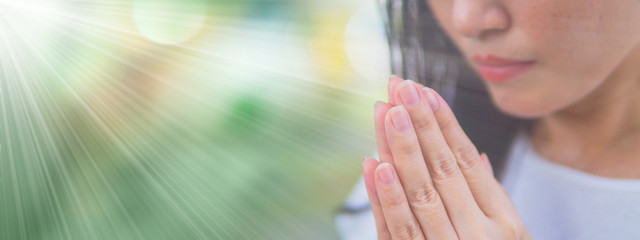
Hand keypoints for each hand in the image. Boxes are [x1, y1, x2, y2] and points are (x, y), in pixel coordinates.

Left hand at [361, 76, 530, 238]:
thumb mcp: (508, 234)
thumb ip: (490, 196)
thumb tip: (478, 155)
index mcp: (502, 219)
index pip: (467, 161)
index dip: (445, 124)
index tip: (426, 92)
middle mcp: (477, 232)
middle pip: (443, 169)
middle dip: (421, 124)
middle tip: (402, 88)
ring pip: (420, 194)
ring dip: (402, 150)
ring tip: (388, 113)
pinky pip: (399, 230)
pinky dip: (386, 197)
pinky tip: (376, 166)